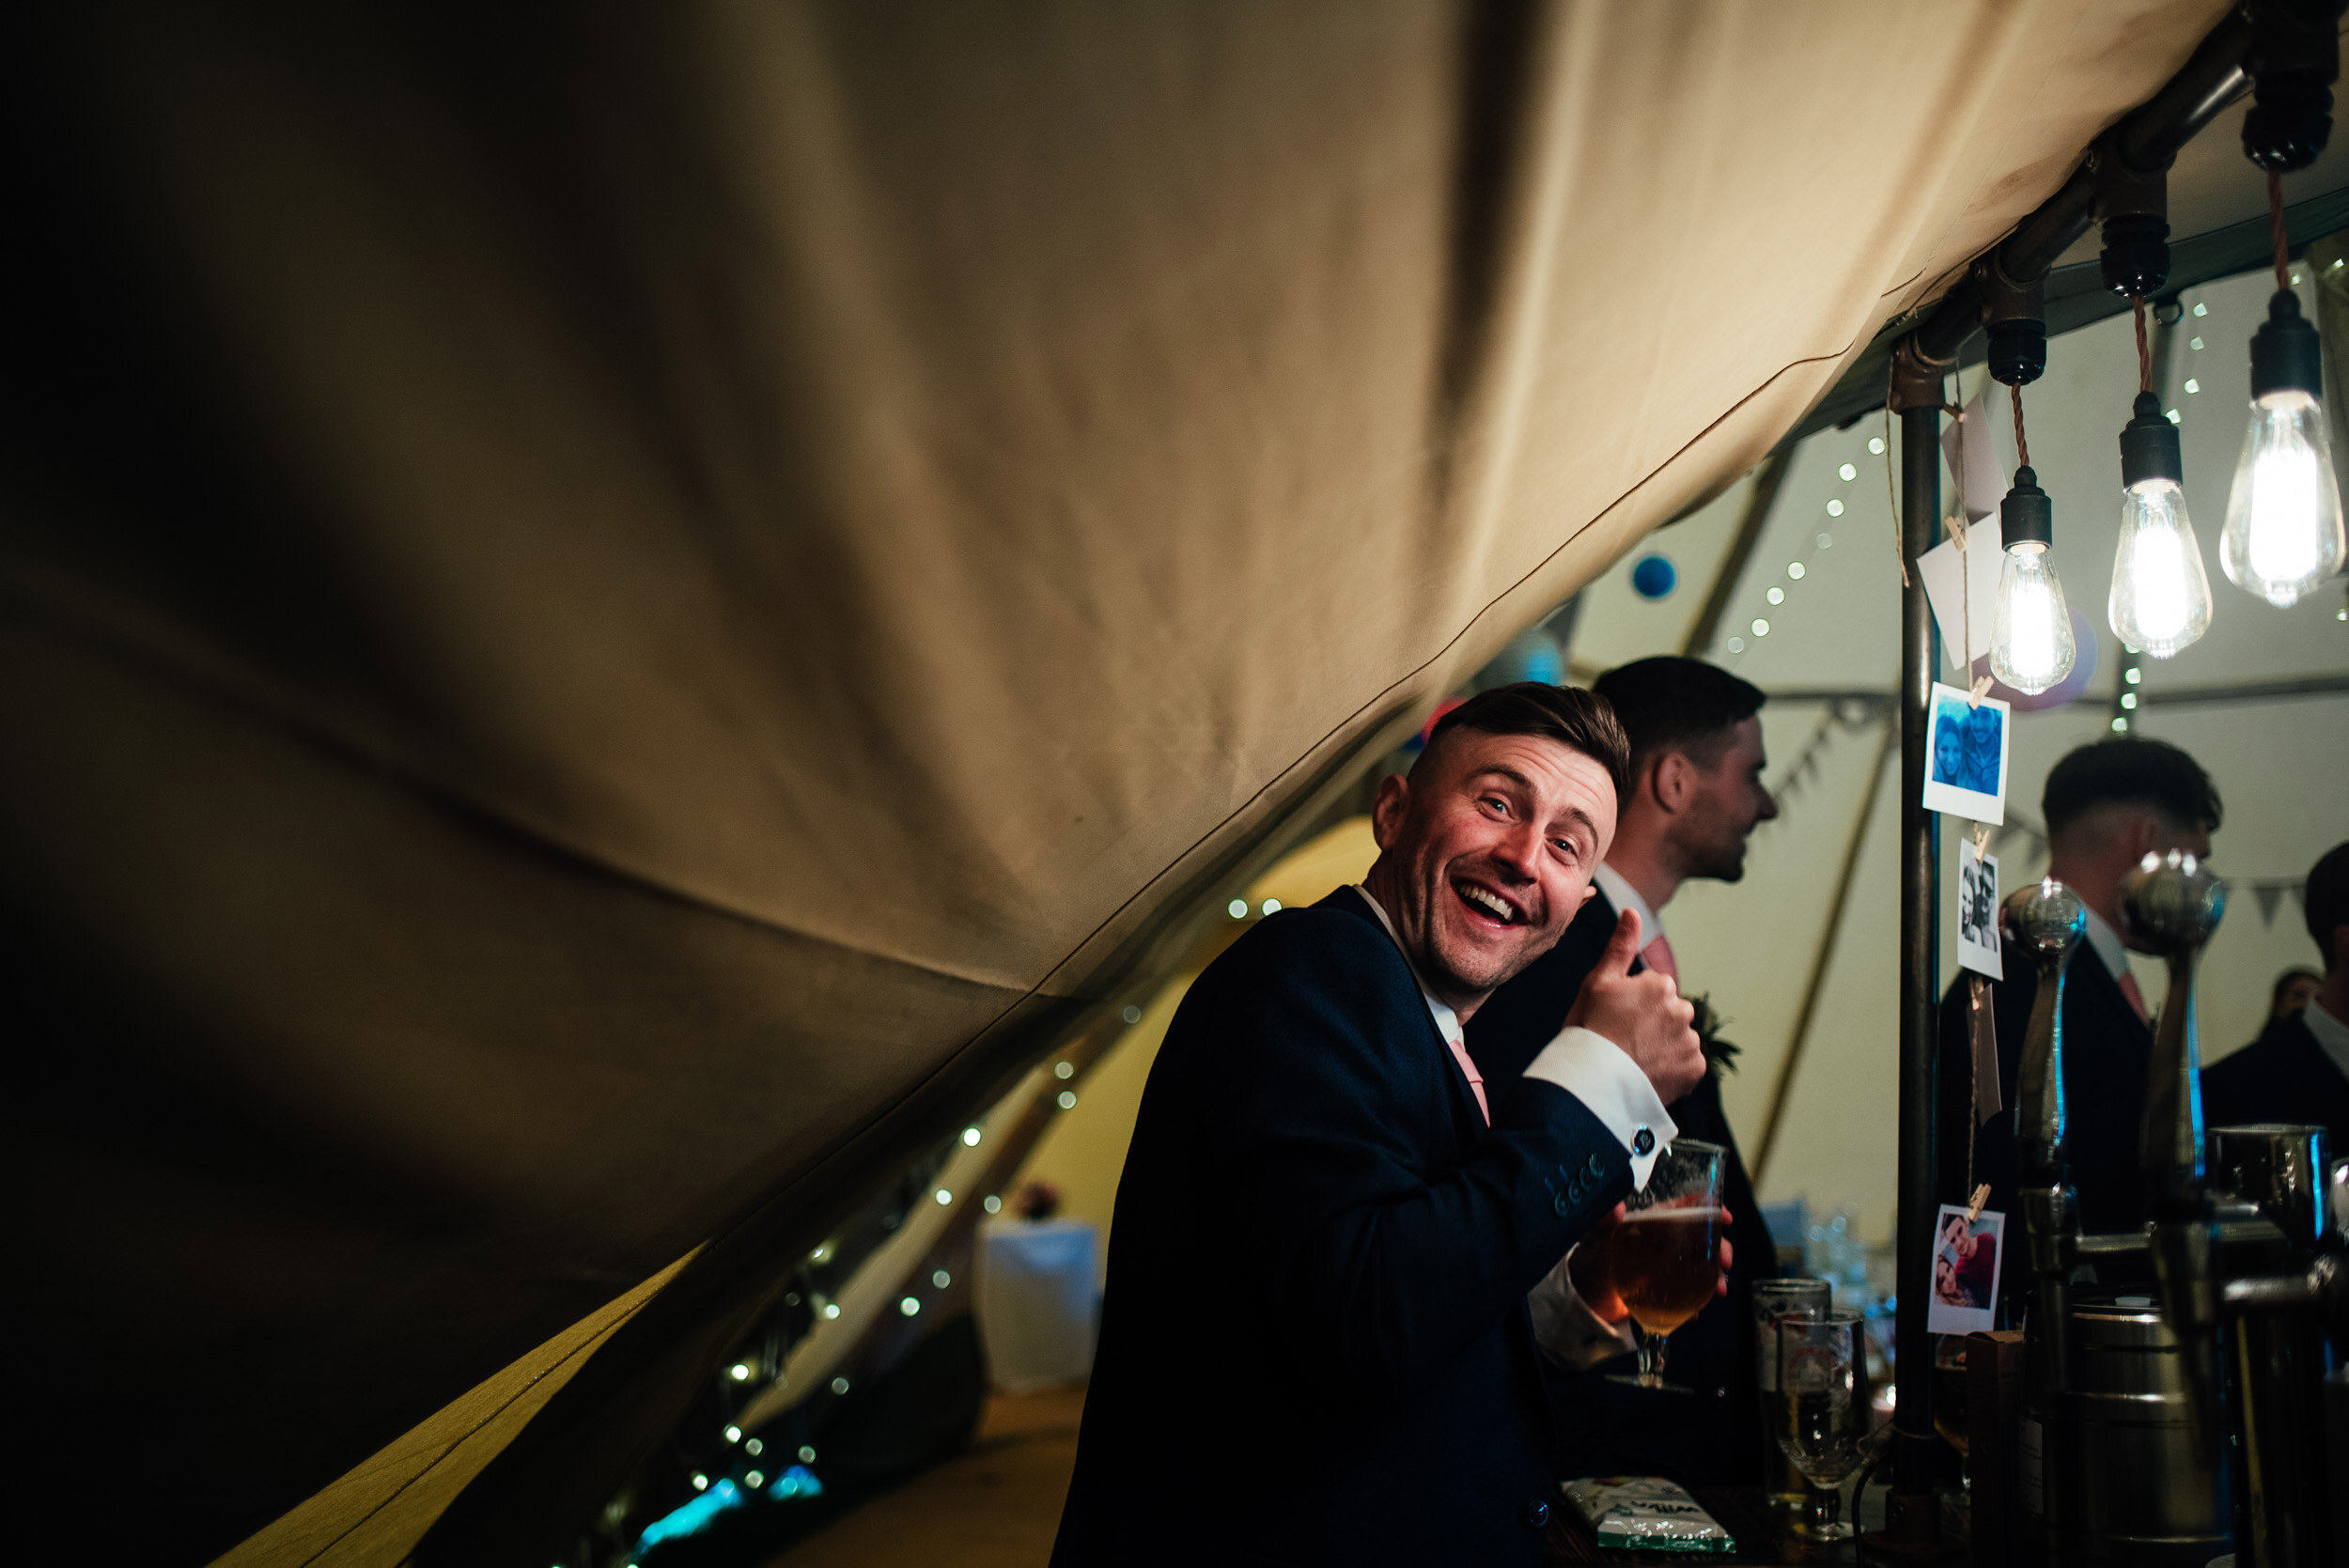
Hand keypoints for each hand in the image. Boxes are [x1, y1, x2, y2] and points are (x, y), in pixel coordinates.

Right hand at [1565, 908, 1703, 1103]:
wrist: (1593, 1079)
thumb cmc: (1589, 1028)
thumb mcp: (1599, 982)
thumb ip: (1621, 946)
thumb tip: (1632, 911)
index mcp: (1661, 985)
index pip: (1654, 992)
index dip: (1633, 1006)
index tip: (1616, 1019)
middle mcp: (1682, 1010)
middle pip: (1670, 1014)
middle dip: (1654, 1025)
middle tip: (1624, 1041)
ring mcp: (1690, 1041)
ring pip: (1679, 1040)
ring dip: (1664, 1047)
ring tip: (1634, 1060)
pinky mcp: (1695, 1069)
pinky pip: (1687, 1066)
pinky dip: (1673, 1070)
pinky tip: (1649, 1072)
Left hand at [1567, 1201, 1735, 1323]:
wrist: (1582, 1298)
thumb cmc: (1589, 1260)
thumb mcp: (1593, 1238)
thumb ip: (1602, 1221)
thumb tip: (1617, 1208)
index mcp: (1651, 1222)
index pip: (1684, 1207)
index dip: (1708, 1207)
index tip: (1725, 1216)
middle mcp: (1664, 1243)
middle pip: (1702, 1238)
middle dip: (1721, 1247)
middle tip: (1726, 1261)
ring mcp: (1667, 1268)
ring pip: (1701, 1266)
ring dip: (1715, 1276)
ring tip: (1720, 1290)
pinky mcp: (1665, 1292)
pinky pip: (1689, 1294)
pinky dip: (1697, 1302)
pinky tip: (1697, 1311)